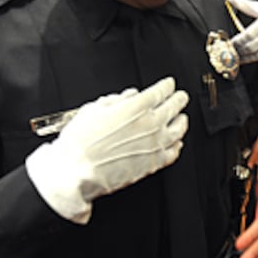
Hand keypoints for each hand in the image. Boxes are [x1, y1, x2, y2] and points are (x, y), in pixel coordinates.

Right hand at [26, 77, 188, 223]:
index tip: (169, 84)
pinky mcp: (154, 164)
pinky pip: (173, 152)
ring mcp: (155, 145)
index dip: (167, 85)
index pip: (161, 91)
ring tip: (182, 118)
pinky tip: (176, 143)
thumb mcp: (94, 109)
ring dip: (182, 121)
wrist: (75, 172)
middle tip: (181, 97)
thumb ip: (116, 100)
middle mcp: (150, 125)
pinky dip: (177, 145)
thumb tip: (129, 96)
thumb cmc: (79, 143)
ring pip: (179, 129)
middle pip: (175, 107)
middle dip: (179, 99)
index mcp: (137, 108)